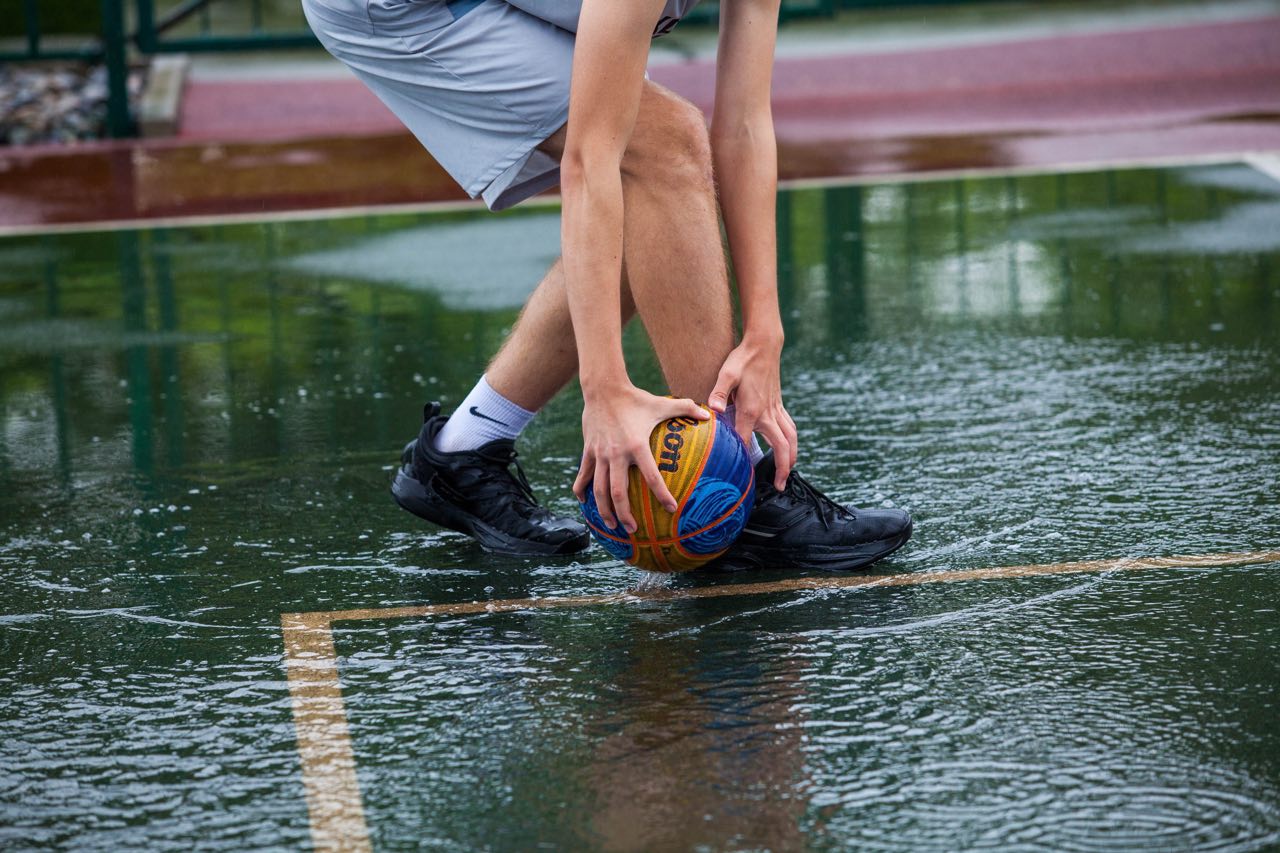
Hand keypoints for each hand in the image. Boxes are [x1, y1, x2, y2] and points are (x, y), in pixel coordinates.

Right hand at [574, 384, 708, 532]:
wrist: (603, 388)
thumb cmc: (636, 398)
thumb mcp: (662, 403)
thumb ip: (687, 408)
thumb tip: (710, 414)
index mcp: (637, 446)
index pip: (651, 477)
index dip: (662, 495)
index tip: (671, 509)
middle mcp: (616, 454)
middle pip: (617, 492)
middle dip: (624, 514)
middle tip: (633, 529)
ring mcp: (599, 454)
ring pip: (598, 489)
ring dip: (603, 510)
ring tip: (611, 525)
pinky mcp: (588, 451)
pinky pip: (583, 475)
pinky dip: (582, 490)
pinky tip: (584, 502)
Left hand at [708, 333, 797, 490]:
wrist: (763, 345)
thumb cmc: (743, 360)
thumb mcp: (727, 373)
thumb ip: (719, 392)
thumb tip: (711, 410)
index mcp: (752, 409)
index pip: (747, 440)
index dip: (743, 458)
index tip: (740, 475)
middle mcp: (768, 413)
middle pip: (781, 446)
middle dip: (783, 468)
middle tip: (780, 486)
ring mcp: (776, 409)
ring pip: (791, 438)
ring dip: (792, 457)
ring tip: (788, 474)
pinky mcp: (779, 405)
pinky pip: (790, 428)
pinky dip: (792, 442)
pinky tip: (788, 450)